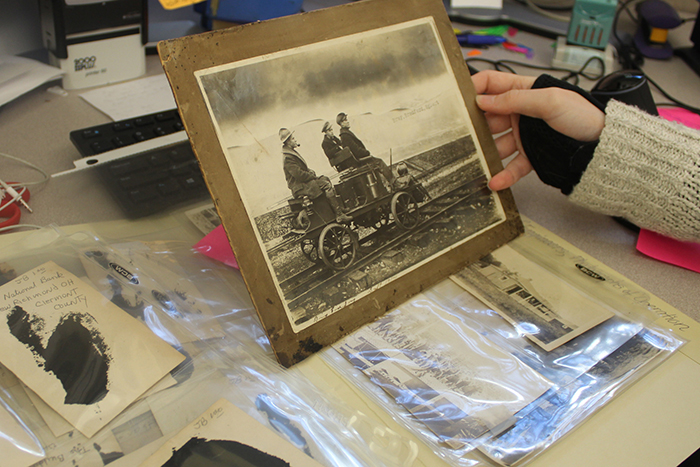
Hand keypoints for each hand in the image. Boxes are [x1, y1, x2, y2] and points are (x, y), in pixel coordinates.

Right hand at [472, 70, 604, 190]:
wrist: (601, 144)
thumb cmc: (583, 115)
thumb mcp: (549, 100)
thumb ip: (514, 99)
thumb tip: (483, 100)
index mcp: (524, 90)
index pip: (490, 84)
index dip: (473, 89)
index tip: (458, 99)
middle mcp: (520, 112)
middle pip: (487, 116)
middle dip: (474, 125)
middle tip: (460, 133)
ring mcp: (523, 135)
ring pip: (495, 144)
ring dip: (485, 152)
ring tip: (475, 160)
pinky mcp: (529, 155)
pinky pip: (511, 166)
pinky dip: (502, 175)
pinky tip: (494, 180)